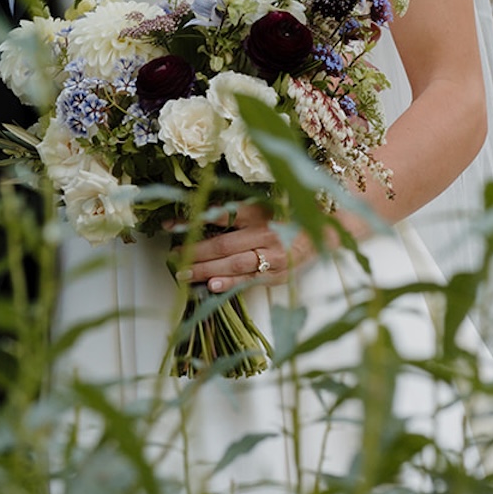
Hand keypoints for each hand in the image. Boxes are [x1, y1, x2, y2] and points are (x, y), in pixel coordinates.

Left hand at [178, 200, 314, 292]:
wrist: (321, 233)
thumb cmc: (286, 216)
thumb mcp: (261, 206)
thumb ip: (236, 212)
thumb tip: (202, 214)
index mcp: (258, 212)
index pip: (220, 215)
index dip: (194, 221)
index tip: (171, 226)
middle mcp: (265, 233)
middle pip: (224, 244)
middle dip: (196, 251)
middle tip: (173, 257)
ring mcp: (272, 255)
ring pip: (234, 263)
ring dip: (207, 270)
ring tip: (185, 274)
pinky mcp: (277, 275)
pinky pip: (250, 280)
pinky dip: (231, 284)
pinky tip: (214, 287)